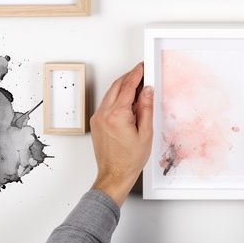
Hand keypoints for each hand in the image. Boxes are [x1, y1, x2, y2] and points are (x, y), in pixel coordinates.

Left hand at [90, 63, 153, 205]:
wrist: (114, 174)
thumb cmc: (129, 159)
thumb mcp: (145, 133)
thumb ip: (146, 108)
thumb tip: (147, 91)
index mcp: (117, 115)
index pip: (128, 87)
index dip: (136, 74)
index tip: (142, 67)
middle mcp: (104, 114)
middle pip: (117, 86)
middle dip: (129, 77)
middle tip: (141, 73)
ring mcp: (98, 117)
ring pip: (110, 93)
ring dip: (122, 86)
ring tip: (136, 85)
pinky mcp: (96, 122)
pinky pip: (106, 102)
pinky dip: (116, 96)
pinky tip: (126, 99)